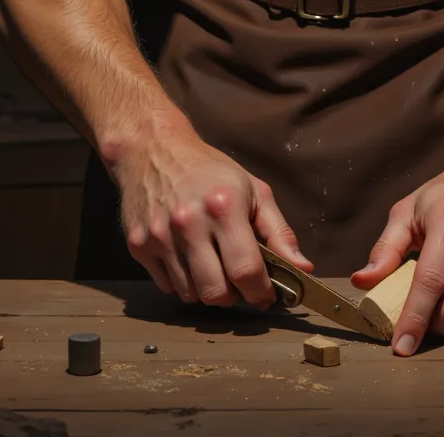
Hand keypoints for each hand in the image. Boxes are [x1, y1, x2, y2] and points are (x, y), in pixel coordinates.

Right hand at [107, 113, 311, 307]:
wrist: (153, 149)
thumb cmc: (209, 170)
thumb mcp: (253, 190)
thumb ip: (280, 232)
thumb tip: (304, 269)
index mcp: (224, 205)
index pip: (246, 270)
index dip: (261, 291)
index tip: (266, 294)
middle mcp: (189, 222)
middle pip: (217, 293)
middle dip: (234, 295)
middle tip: (238, 281)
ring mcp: (160, 235)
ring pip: (191, 295)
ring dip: (207, 289)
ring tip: (212, 263)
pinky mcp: (139, 245)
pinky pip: (167, 287)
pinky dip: (182, 282)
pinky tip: (187, 257)